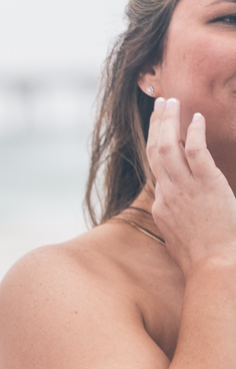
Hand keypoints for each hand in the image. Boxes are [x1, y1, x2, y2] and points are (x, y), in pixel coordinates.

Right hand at [147, 97, 235, 276]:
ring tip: (171, 101)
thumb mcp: (179, 242)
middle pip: (155, 150)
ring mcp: (184, 187)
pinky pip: (195, 151)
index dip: (156, 146)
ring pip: (167, 145)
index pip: (156, 170)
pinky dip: (194, 132)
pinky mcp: (206, 184)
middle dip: (157, 124)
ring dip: (169, 121)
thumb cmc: (203, 261)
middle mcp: (167, 192)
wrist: (214, 267)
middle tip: (160, 104)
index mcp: (161, 206)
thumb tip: (177, 220)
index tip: (160, 131)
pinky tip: (197, 118)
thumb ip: (177, 225)